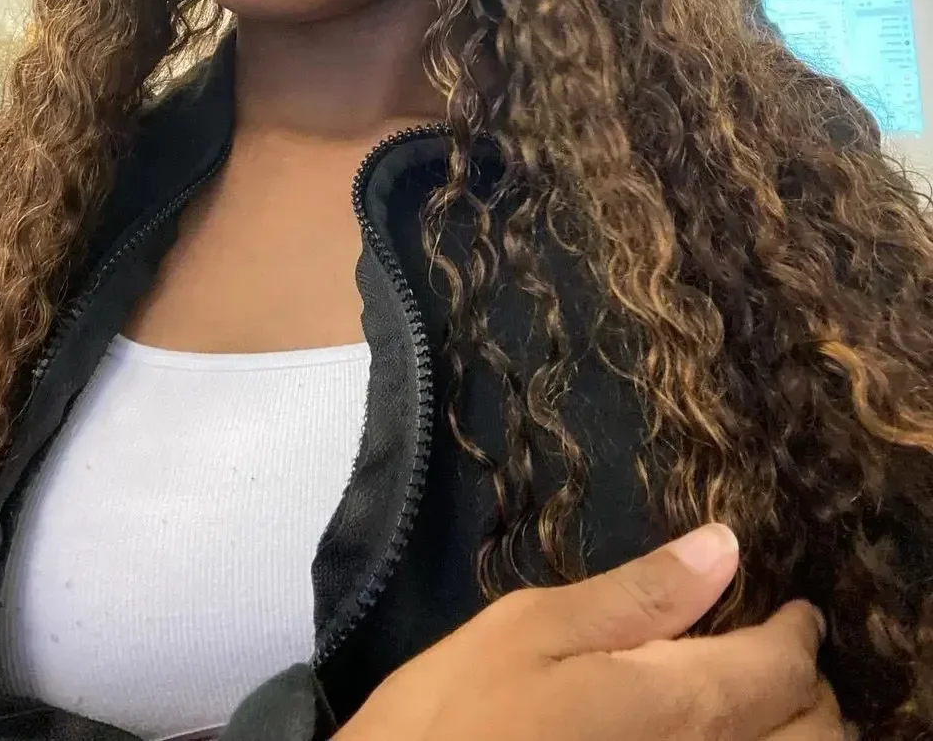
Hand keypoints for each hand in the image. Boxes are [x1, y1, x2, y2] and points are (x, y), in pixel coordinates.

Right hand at [339, 524, 848, 740]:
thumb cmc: (455, 713)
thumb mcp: (531, 628)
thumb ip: (636, 594)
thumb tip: (723, 549)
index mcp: (676, 708)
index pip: (783, 671)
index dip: (797, 633)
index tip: (791, 609)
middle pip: (815, 738)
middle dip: (810, 690)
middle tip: (776, 653)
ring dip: (796, 734)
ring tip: (758, 700)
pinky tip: (717, 734)